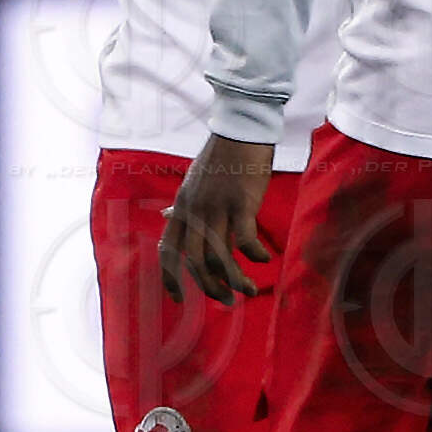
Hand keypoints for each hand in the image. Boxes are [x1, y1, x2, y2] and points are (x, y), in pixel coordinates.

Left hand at [158, 134, 274, 305]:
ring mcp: (216, 207)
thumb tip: (166, 215)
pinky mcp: (241, 203)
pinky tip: (265, 259)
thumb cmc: (220, 158)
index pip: (167, 250)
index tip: (179, 299)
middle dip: (209, 286)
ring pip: (219, 256)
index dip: (170, 278)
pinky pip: (245, 239)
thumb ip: (182, 204)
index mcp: (182, 207)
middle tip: (225, 300)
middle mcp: (195, 211)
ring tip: (249, 291)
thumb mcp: (191, 182)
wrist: (240, 130)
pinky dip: (255, 255)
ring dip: (234, 279)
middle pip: (194, 261)